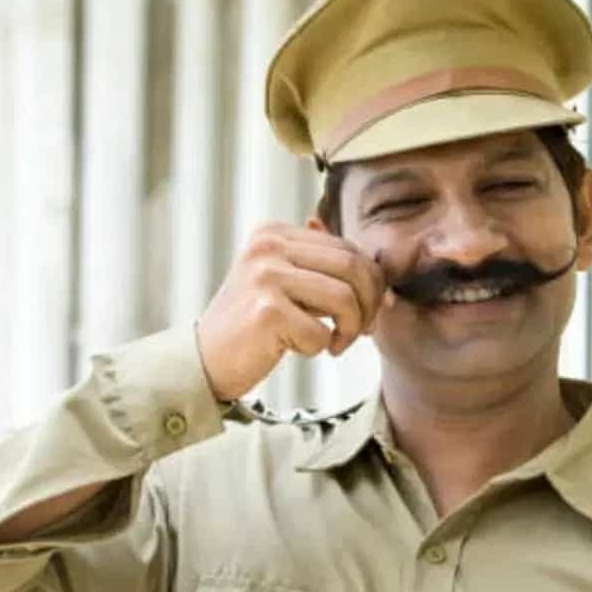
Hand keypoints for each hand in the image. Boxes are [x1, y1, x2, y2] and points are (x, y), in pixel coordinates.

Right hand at [196, 223, 385, 400]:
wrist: (205, 359)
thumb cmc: (254, 326)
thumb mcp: (287, 284)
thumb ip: (326, 272)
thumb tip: (386, 285)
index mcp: (275, 232)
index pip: (348, 248)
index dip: (372, 283)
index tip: (369, 312)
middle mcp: (268, 246)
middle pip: (353, 268)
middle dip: (369, 305)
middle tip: (361, 331)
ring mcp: (265, 276)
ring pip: (344, 298)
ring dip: (350, 330)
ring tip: (335, 344)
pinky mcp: (266, 311)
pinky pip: (321, 331)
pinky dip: (319, 347)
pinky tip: (299, 349)